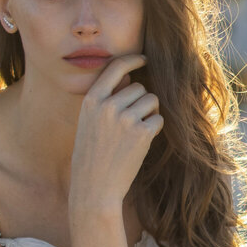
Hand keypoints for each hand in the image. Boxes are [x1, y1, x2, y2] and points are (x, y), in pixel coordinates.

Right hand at [67, 52, 162, 226]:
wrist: (94, 188)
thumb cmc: (91, 156)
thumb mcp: (89, 123)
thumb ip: (106, 99)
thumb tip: (131, 78)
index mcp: (91, 100)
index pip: (115, 68)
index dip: (132, 60)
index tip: (143, 59)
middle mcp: (108, 105)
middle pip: (138, 88)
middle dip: (140, 102)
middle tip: (129, 125)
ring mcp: (125, 119)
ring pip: (151, 101)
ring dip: (149, 114)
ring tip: (133, 135)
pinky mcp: (142, 133)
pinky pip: (158, 119)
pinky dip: (153, 129)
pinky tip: (139, 144)